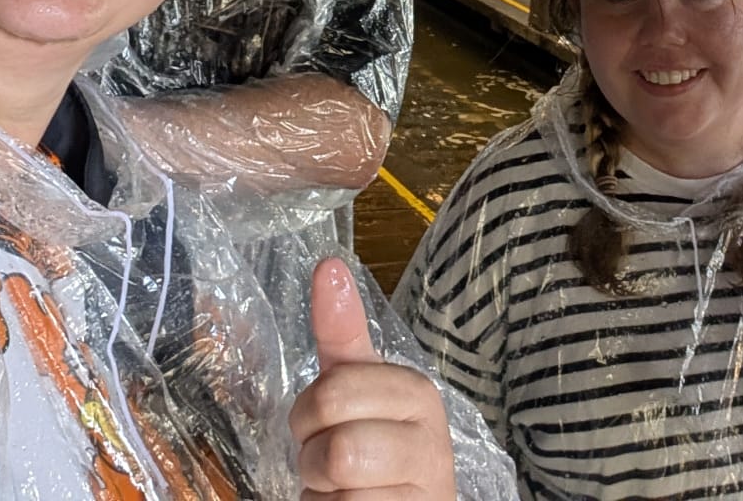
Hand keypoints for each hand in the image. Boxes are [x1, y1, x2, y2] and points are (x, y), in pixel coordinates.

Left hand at [291, 258, 455, 498]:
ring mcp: (427, 491)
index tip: (327, 421)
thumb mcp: (359, 386)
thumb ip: (341, 331)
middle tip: (329, 462)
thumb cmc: (376, 450)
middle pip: (334, 448)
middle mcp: (433, 444)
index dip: (310, 414)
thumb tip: (328, 265)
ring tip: (345, 490)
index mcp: (418, 394)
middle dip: (313, 459)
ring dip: (323, 497)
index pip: (333, 392)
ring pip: (339, 494)